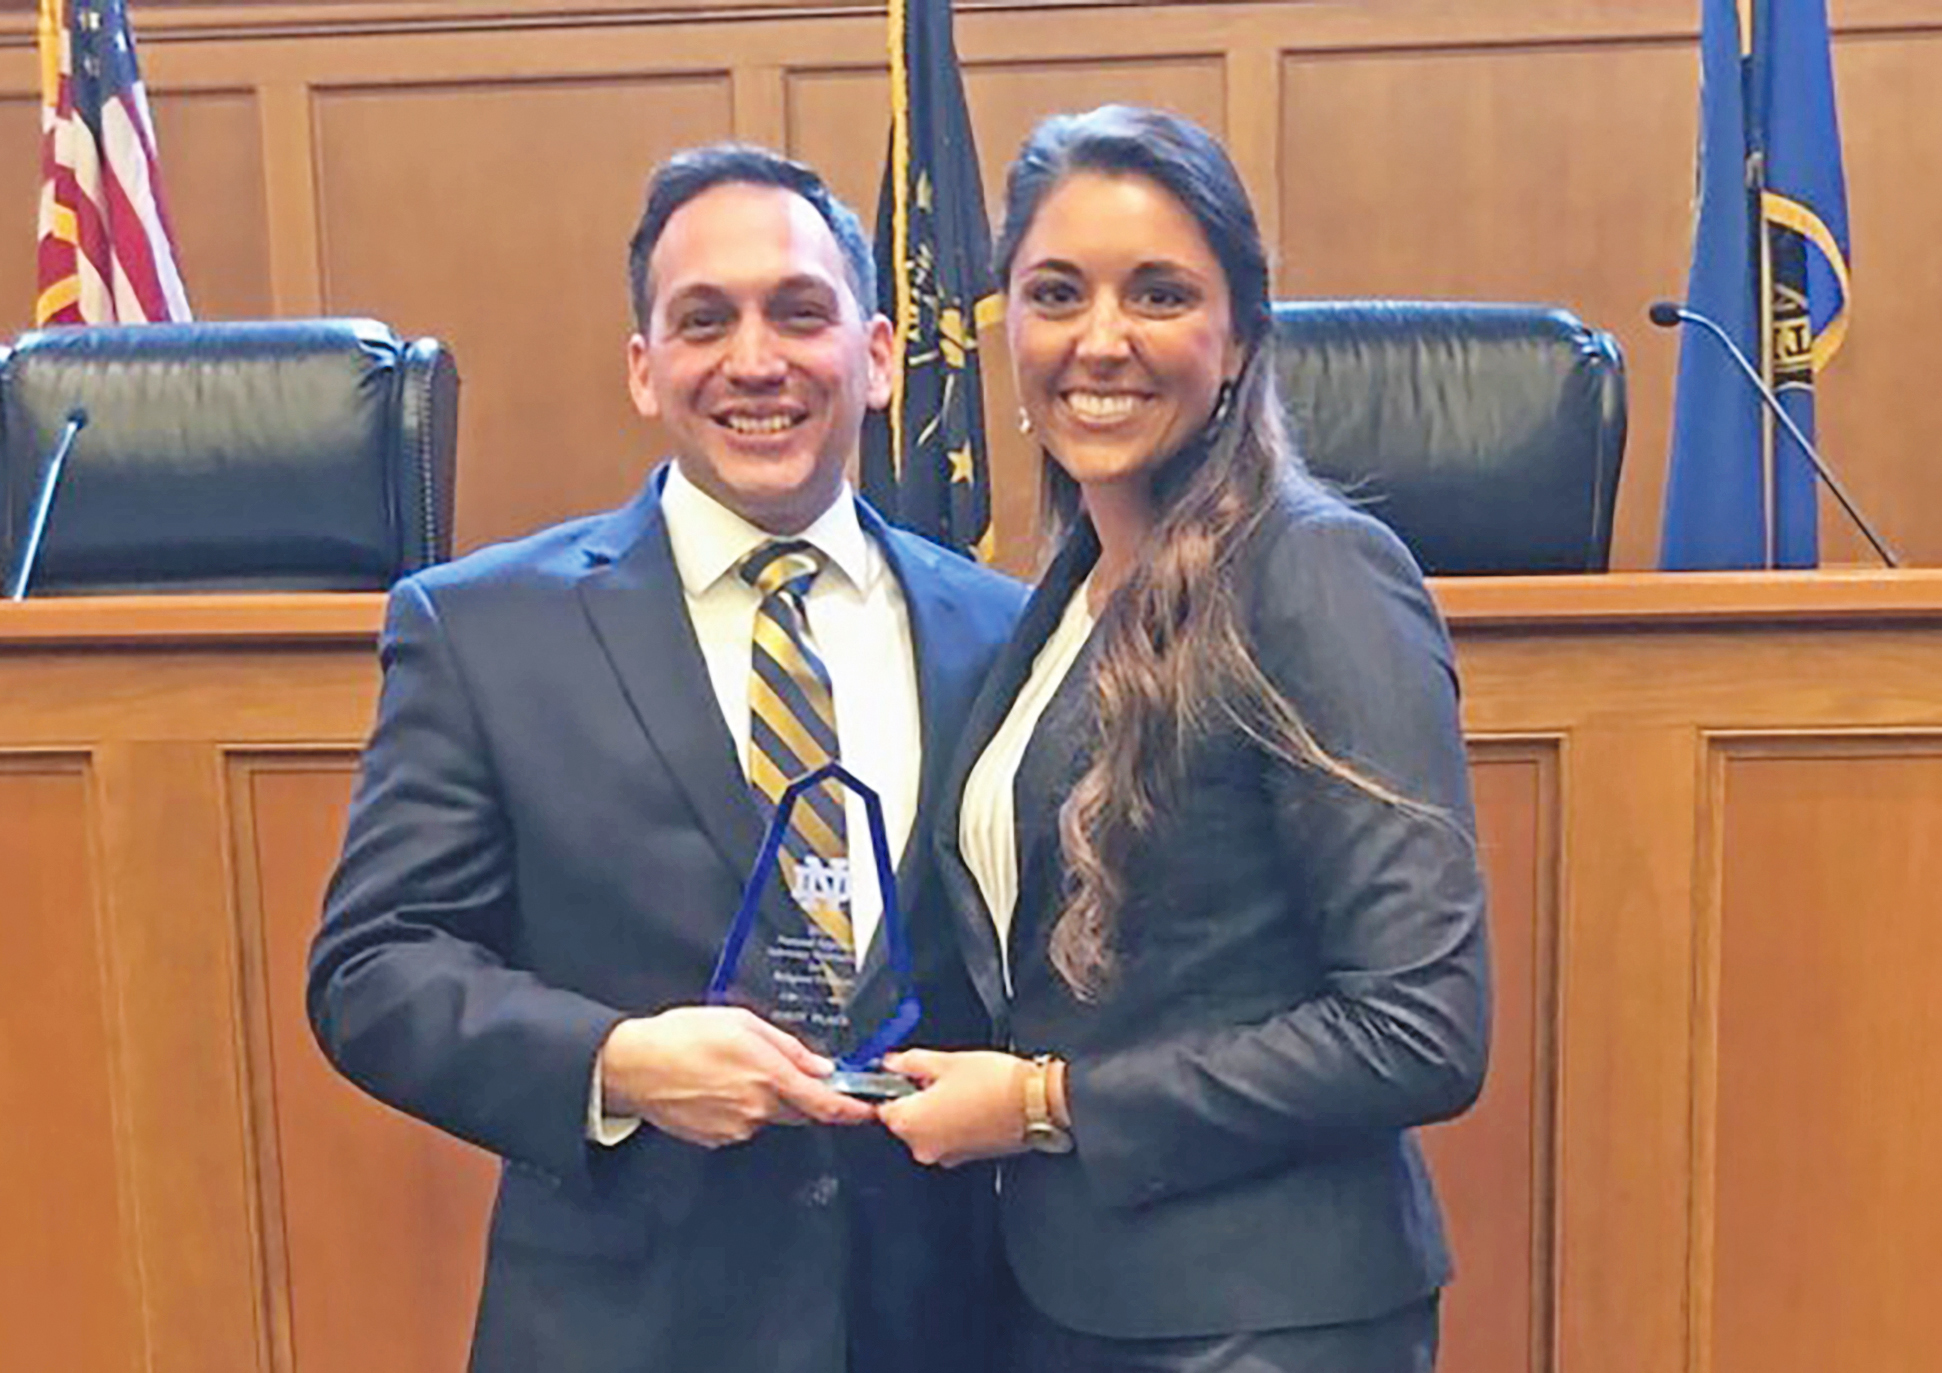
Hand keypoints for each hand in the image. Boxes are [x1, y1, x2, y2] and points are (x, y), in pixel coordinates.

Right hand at [598, 1006, 874, 1147]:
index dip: (851, 1110)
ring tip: (732, 1071)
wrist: (632, 1065)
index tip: (867, 1111)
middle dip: (802, 1095)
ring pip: (769, 1117)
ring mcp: (736, 1128)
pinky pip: (743, 1125)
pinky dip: (740, 1109)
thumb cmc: (681, 1037)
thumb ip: (788, 1047)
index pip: (824, 1103)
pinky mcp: (717, 1139)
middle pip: (800, 1111)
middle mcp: (757, 1108)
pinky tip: (716, 1088)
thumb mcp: (742, 1023)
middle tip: (777, 1070)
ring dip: (765, 1099)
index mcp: (768, 1075)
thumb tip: (820, 1067)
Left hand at [876, 1049, 1030, 1167]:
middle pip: (904, 1120)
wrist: (1035, 1103)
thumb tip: (893, 1063)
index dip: (889, 1086)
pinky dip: (952, 1121)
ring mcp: (946, 1155)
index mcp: (910, 1122)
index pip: (881, 1106)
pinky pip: (948, 1136)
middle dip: (915, 1097)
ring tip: (959, 1085)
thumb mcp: (945, 1061)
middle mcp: (923, 1146)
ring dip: (935, 1109)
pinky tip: (971, 1101)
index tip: (897, 1074)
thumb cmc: (995, 1084)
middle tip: (935, 1074)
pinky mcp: (966, 1157)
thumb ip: (909, 1062)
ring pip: (927, 1128)